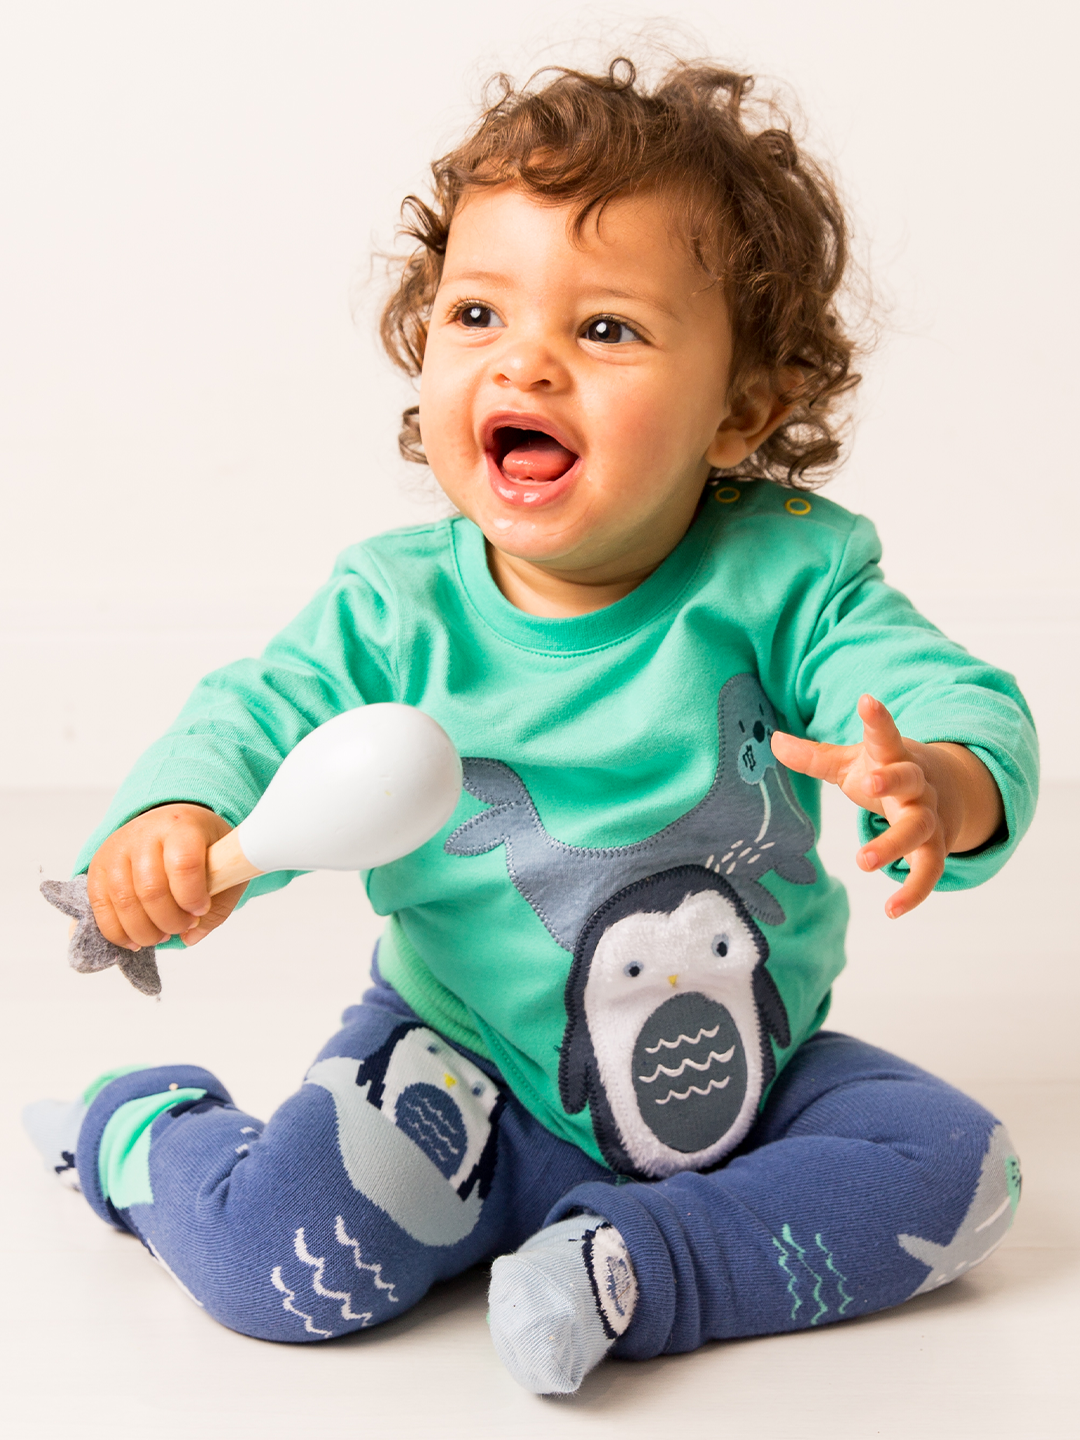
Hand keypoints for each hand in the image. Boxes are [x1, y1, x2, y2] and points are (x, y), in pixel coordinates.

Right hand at [87, 803, 245, 949]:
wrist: (172, 824)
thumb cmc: (203, 848)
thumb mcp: (226, 866)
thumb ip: (217, 905)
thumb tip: (191, 937)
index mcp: (182, 826)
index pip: (184, 864)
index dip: (192, 896)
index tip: (201, 910)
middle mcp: (145, 833)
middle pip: (151, 889)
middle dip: (170, 920)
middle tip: (184, 927)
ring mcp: (117, 848)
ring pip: (124, 901)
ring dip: (146, 930)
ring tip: (163, 935)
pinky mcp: (98, 866)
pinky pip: (100, 906)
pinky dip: (117, 932)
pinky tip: (136, 940)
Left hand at [770, 694, 1003, 918]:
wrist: (947, 790)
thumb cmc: (886, 772)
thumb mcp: (851, 762)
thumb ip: (814, 756)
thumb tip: (773, 741)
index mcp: (894, 757)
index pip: (885, 735)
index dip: (877, 719)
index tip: (867, 700)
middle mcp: (917, 785)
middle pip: (909, 781)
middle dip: (892, 782)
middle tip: (870, 787)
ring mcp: (929, 816)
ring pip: (919, 830)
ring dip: (894, 845)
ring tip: (864, 861)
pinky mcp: (936, 848)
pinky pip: (929, 872)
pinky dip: (913, 892)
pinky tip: (892, 910)